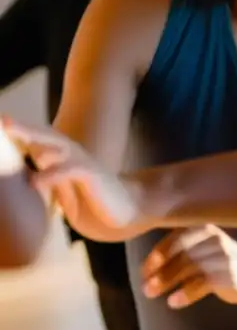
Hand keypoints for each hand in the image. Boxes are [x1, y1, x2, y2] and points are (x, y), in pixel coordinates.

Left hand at [3, 118, 150, 241]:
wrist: (131, 210)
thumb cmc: (97, 205)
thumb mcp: (66, 193)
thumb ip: (50, 183)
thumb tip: (28, 183)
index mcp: (63, 160)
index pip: (37, 143)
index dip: (19, 134)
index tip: (0, 125)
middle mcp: (72, 156)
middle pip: (44, 136)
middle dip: (21, 128)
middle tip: (1, 119)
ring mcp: (83, 164)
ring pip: (55, 145)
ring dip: (31, 136)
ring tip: (9, 129)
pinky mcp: (93, 176)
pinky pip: (70, 171)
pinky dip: (51, 175)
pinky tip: (34, 182)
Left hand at [141, 225, 236, 308]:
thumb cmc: (216, 261)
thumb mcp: (199, 249)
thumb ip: (177, 251)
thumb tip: (144, 270)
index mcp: (203, 229)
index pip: (176, 239)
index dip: (157, 256)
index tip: (143, 272)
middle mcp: (214, 239)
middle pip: (181, 254)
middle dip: (160, 271)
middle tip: (144, 288)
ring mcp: (223, 256)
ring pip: (190, 267)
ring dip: (167, 281)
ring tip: (151, 295)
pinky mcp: (230, 274)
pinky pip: (202, 283)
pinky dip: (185, 293)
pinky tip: (173, 302)